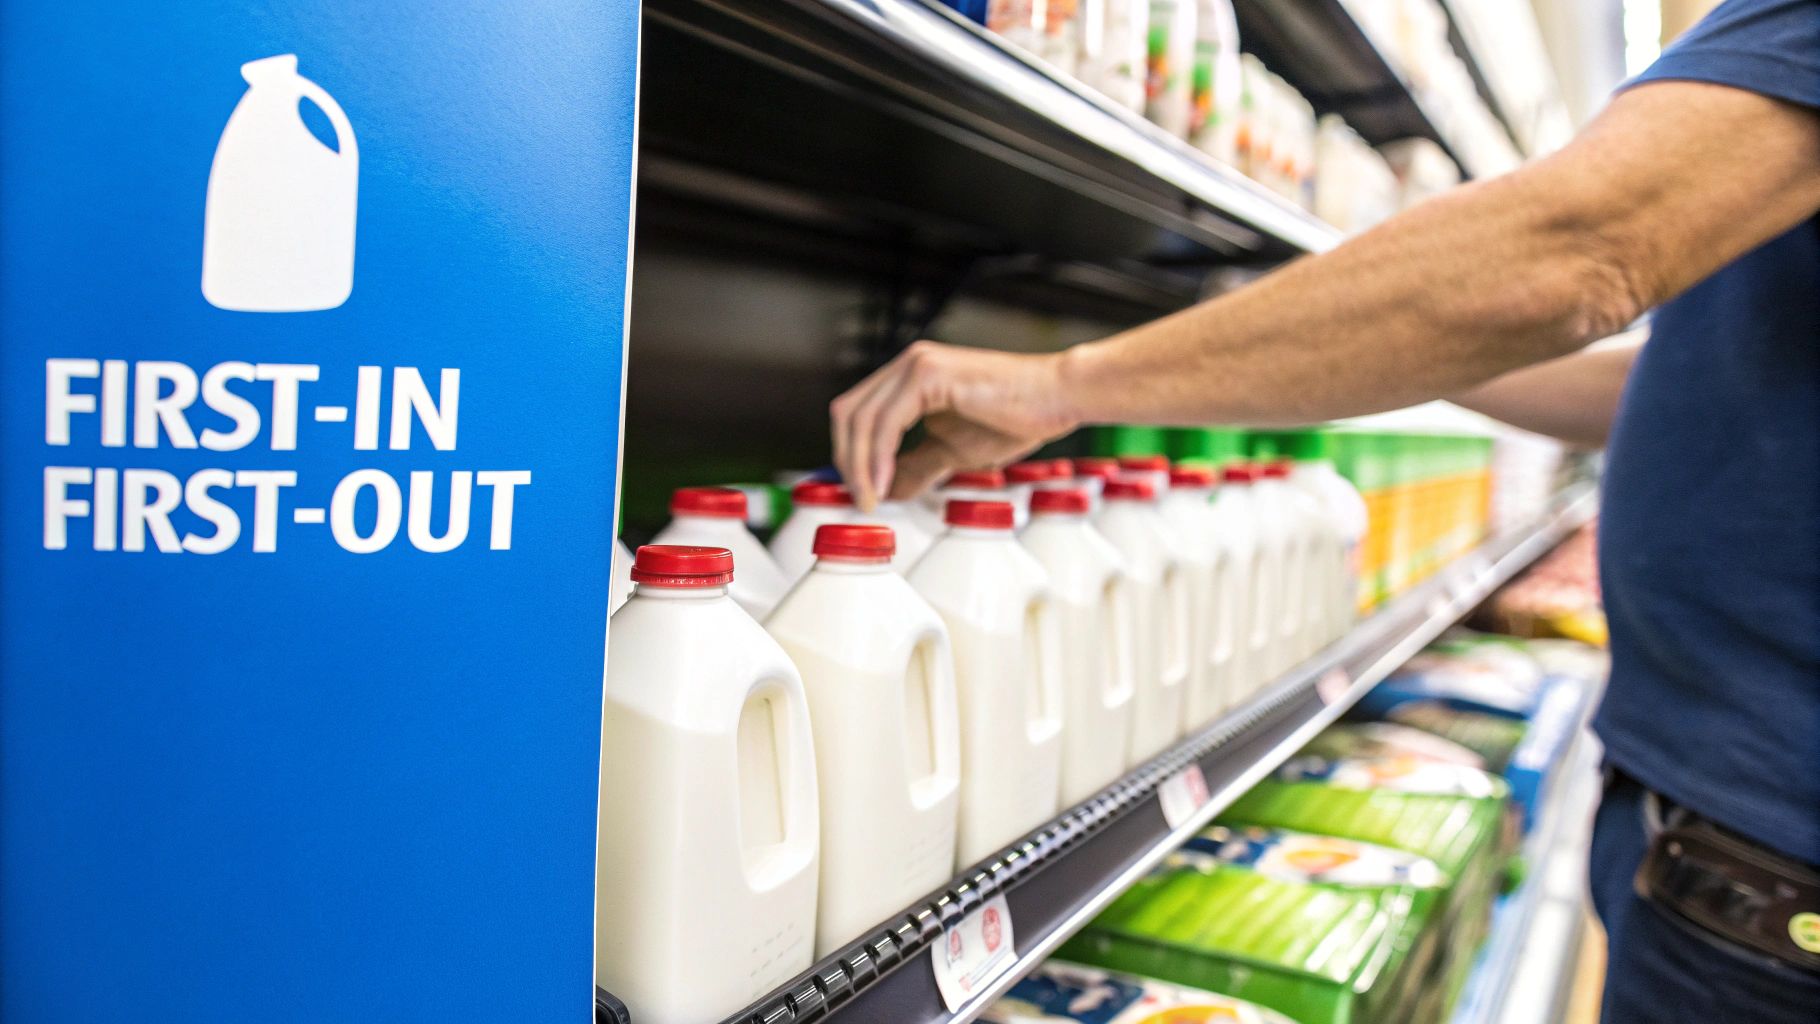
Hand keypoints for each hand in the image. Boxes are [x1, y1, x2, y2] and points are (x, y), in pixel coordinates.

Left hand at [830, 341, 1080, 509]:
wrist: (1056, 398)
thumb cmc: (1015, 417)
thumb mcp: (952, 452)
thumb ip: (916, 467)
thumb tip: (887, 490)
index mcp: (907, 378)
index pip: (855, 415)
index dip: (848, 456)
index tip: (859, 494)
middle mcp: (906, 365)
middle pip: (847, 414)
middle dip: (846, 463)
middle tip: (860, 501)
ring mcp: (915, 365)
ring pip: (861, 418)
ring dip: (858, 465)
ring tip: (871, 499)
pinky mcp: (928, 373)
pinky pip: (886, 420)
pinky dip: (878, 455)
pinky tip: (884, 482)